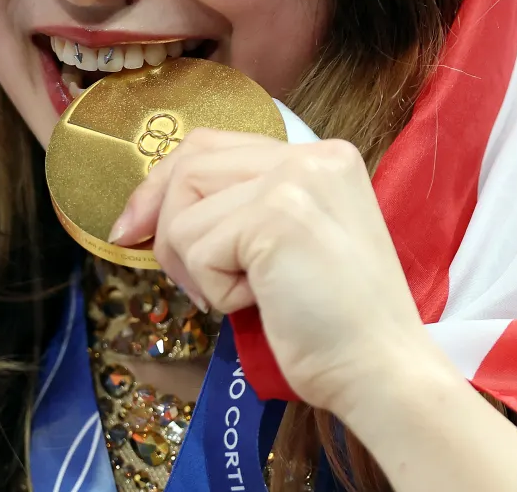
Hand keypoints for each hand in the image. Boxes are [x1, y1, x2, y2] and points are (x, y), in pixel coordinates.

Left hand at [108, 129, 453, 414]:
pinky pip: (198, 249)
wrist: (382, 371)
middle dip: (162, 219)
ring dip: (194, 266)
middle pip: (190, 163)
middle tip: (178, 275)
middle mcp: (311, 157)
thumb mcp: (289, 241)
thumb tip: (150, 209)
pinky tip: (260, 304)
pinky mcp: (275, 218)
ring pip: (185, 211)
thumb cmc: (334, 323)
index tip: (133, 226)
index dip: (164, 183)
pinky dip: (216, 290)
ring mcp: (295, 182)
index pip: (213, 144)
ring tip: (238, 296)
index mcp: (322, 157)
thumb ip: (242, 207)